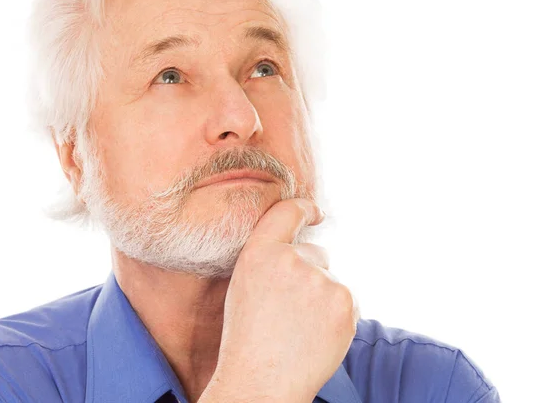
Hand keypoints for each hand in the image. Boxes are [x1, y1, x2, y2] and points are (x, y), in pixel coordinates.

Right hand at [202, 198, 358, 402]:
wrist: (262, 384)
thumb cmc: (248, 337)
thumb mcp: (244, 284)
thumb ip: (271, 256)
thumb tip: (307, 245)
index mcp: (259, 252)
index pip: (287, 212)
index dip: (304, 208)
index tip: (314, 212)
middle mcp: (291, 259)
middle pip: (315, 253)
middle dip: (309, 273)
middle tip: (289, 309)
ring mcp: (320, 280)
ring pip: (331, 279)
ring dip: (322, 296)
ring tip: (300, 328)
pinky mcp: (344, 302)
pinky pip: (346, 299)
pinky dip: (337, 315)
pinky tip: (316, 335)